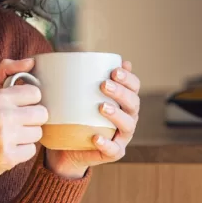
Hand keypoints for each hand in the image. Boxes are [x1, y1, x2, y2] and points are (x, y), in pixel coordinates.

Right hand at [0, 58, 47, 202]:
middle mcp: (1, 116)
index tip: (18, 106)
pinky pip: (32, 151)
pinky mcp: (8, 157)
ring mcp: (5, 137)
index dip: (29, 101)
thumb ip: (6, 71)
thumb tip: (31, 61)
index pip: (35, 93)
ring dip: (27, 136)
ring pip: (38, 133)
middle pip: (41, 114)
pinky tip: (8, 149)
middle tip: (15, 123)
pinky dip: (22, 152)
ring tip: (10, 136)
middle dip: (31, 119)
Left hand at [45, 61, 141, 178]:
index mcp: (123, 101)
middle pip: (133, 103)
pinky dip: (106, 143)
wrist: (67, 148)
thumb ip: (80, 76)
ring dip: (117, 115)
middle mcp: (127, 117)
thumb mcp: (76, 95)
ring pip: (128, 125)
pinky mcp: (113, 152)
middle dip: (121, 92)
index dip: (128, 78)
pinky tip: (96, 137)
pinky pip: (113, 149)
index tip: (114, 70)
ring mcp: (121, 136)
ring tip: (101, 107)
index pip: (134, 87)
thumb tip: (78, 50)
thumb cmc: (74, 116)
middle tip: (104, 85)